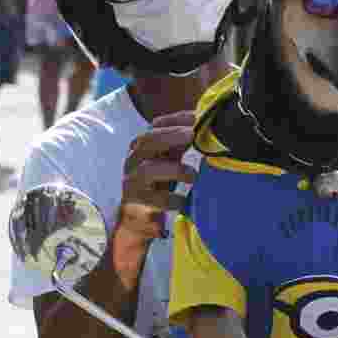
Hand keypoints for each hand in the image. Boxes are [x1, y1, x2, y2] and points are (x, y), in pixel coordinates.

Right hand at [119, 110, 197, 238]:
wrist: (140, 219)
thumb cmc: (159, 184)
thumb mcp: (169, 161)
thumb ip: (181, 145)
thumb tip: (205, 124)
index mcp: (144, 148)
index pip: (155, 127)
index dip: (175, 121)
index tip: (197, 118)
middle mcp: (134, 162)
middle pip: (146, 142)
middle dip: (170, 136)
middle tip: (192, 135)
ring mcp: (132, 183)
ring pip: (147, 170)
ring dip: (173, 169)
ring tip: (193, 175)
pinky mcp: (136, 204)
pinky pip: (154, 201)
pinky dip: (172, 200)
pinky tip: (185, 200)